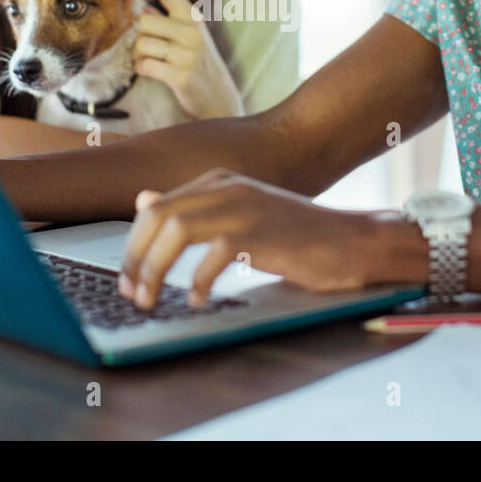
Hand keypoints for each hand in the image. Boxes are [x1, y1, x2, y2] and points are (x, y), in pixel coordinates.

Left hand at [116, 168, 402, 308]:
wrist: (352, 241)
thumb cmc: (296, 235)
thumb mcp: (239, 215)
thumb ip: (193, 208)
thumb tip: (143, 200)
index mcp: (218, 180)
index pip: (155, 208)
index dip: (133, 246)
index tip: (128, 280)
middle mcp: (227, 187)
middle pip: (158, 217)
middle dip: (136, 259)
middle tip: (132, 294)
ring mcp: (245, 207)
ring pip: (177, 230)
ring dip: (156, 269)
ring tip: (152, 300)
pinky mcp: (262, 232)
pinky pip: (215, 253)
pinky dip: (199, 280)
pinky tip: (199, 301)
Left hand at [132, 0, 244, 119]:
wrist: (218, 96)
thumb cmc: (199, 61)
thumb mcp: (190, 34)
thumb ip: (168, 17)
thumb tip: (142, 4)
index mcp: (194, 17)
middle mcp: (192, 33)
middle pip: (144, 20)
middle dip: (140, 34)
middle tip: (147, 43)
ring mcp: (187, 55)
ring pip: (142, 44)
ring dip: (138, 54)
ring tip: (148, 59)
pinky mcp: (180, 77)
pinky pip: (145, 65)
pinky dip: (142, 68)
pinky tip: (150, 70)